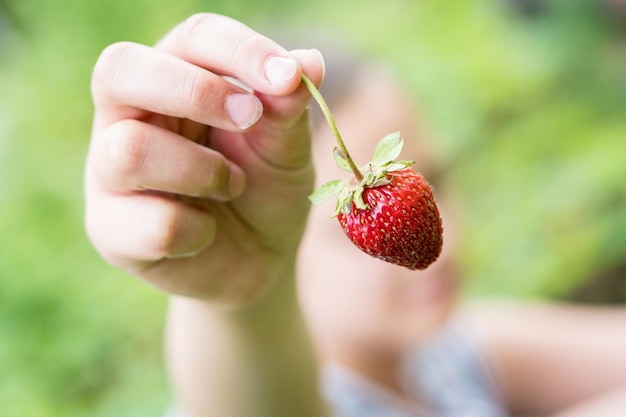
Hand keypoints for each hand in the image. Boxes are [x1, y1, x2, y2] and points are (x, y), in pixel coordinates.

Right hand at [85, 13, 324, 303]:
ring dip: (202, 171)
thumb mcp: (285, 149)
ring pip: (130, 151)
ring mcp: (109, 173)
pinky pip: (153, 225)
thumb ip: (288, 109)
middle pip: (120, 70)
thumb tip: (308, 63)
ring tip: (231, 187)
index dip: (238, 50)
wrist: (259, 262)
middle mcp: (129, 117)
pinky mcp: (110, 229)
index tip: (287, 77)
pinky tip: (206, 234)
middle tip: (250, 119)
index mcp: (175, 80)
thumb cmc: (266, 191)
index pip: (191, 38)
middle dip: (196, 92)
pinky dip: (199, 232)